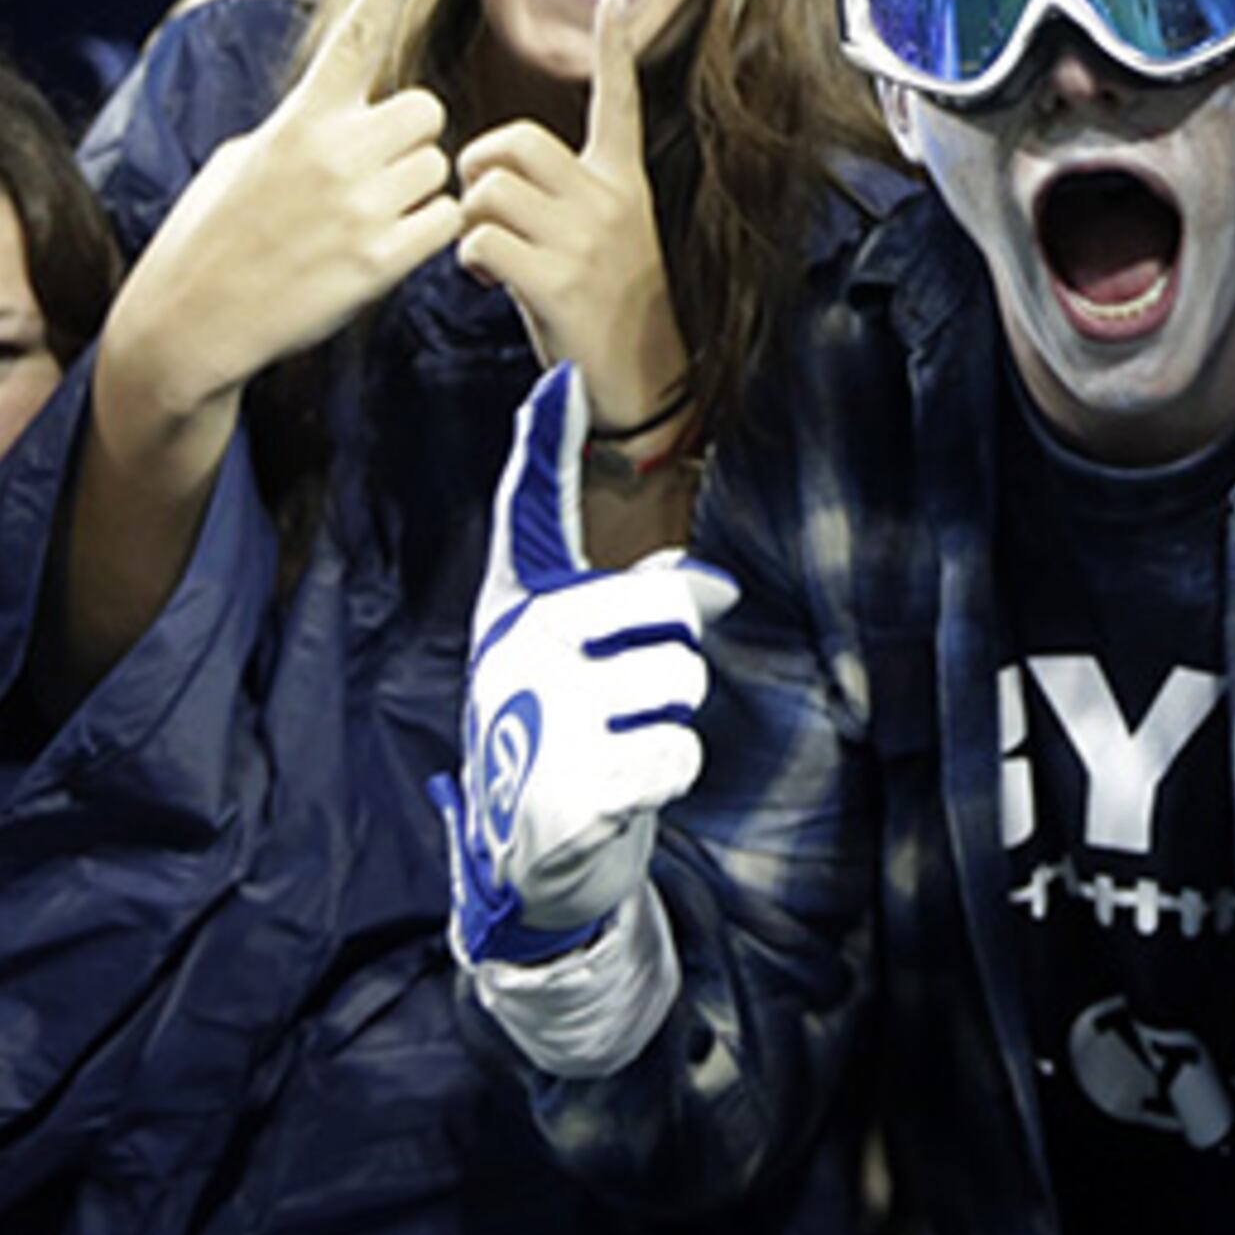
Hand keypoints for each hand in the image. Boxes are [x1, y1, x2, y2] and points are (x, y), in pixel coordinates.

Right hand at [108, 0, 462, 419]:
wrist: (189, 323)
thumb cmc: (211, 237)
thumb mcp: (242, 159)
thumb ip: (301, 128)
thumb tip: (342, 115)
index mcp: (298, 118)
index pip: (353, 37)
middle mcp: (332, 152)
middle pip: (427, 111)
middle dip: (409, 139)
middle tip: (369, 176)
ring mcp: (358, 206)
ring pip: (438, 169)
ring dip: (416, 191)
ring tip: (361, 221)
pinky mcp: (378, 261)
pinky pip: (443, 223)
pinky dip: (426, 236)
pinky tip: (382, 252)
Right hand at [437, 364, 733, 971]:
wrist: (526, 854)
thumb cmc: (563, 734)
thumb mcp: (577, 658)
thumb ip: (632, 599)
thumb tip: (714, 583)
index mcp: (520, 604)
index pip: (530, 508)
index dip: (545, 439)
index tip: (563, 380)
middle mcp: (521, 645)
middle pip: (668, 606)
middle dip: (675, 657)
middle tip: (628, 698)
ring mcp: (542, 714)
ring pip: (683, 682)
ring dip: (670, 724)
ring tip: (619, 746)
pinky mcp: (572, 785)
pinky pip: (677, 753)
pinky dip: (665, 777)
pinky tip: (619, 790)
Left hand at [454, 0, 685, 444]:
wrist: (642, 382)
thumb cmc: (612, 310)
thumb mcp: (610, 239)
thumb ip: (569, 198)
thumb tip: (500, 174)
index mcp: (624, 184)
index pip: (620, 102)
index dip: (616, 51)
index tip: (616, 1)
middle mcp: (608, 202)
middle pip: (514, 141)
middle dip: (476, 167)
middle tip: (479, 204)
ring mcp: (584, 241)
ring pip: (487, 191)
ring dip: (467, 219)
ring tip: (485, 249)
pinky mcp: (557, 281)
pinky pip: (480, 241)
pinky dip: (467, 259)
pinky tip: (485, 279)